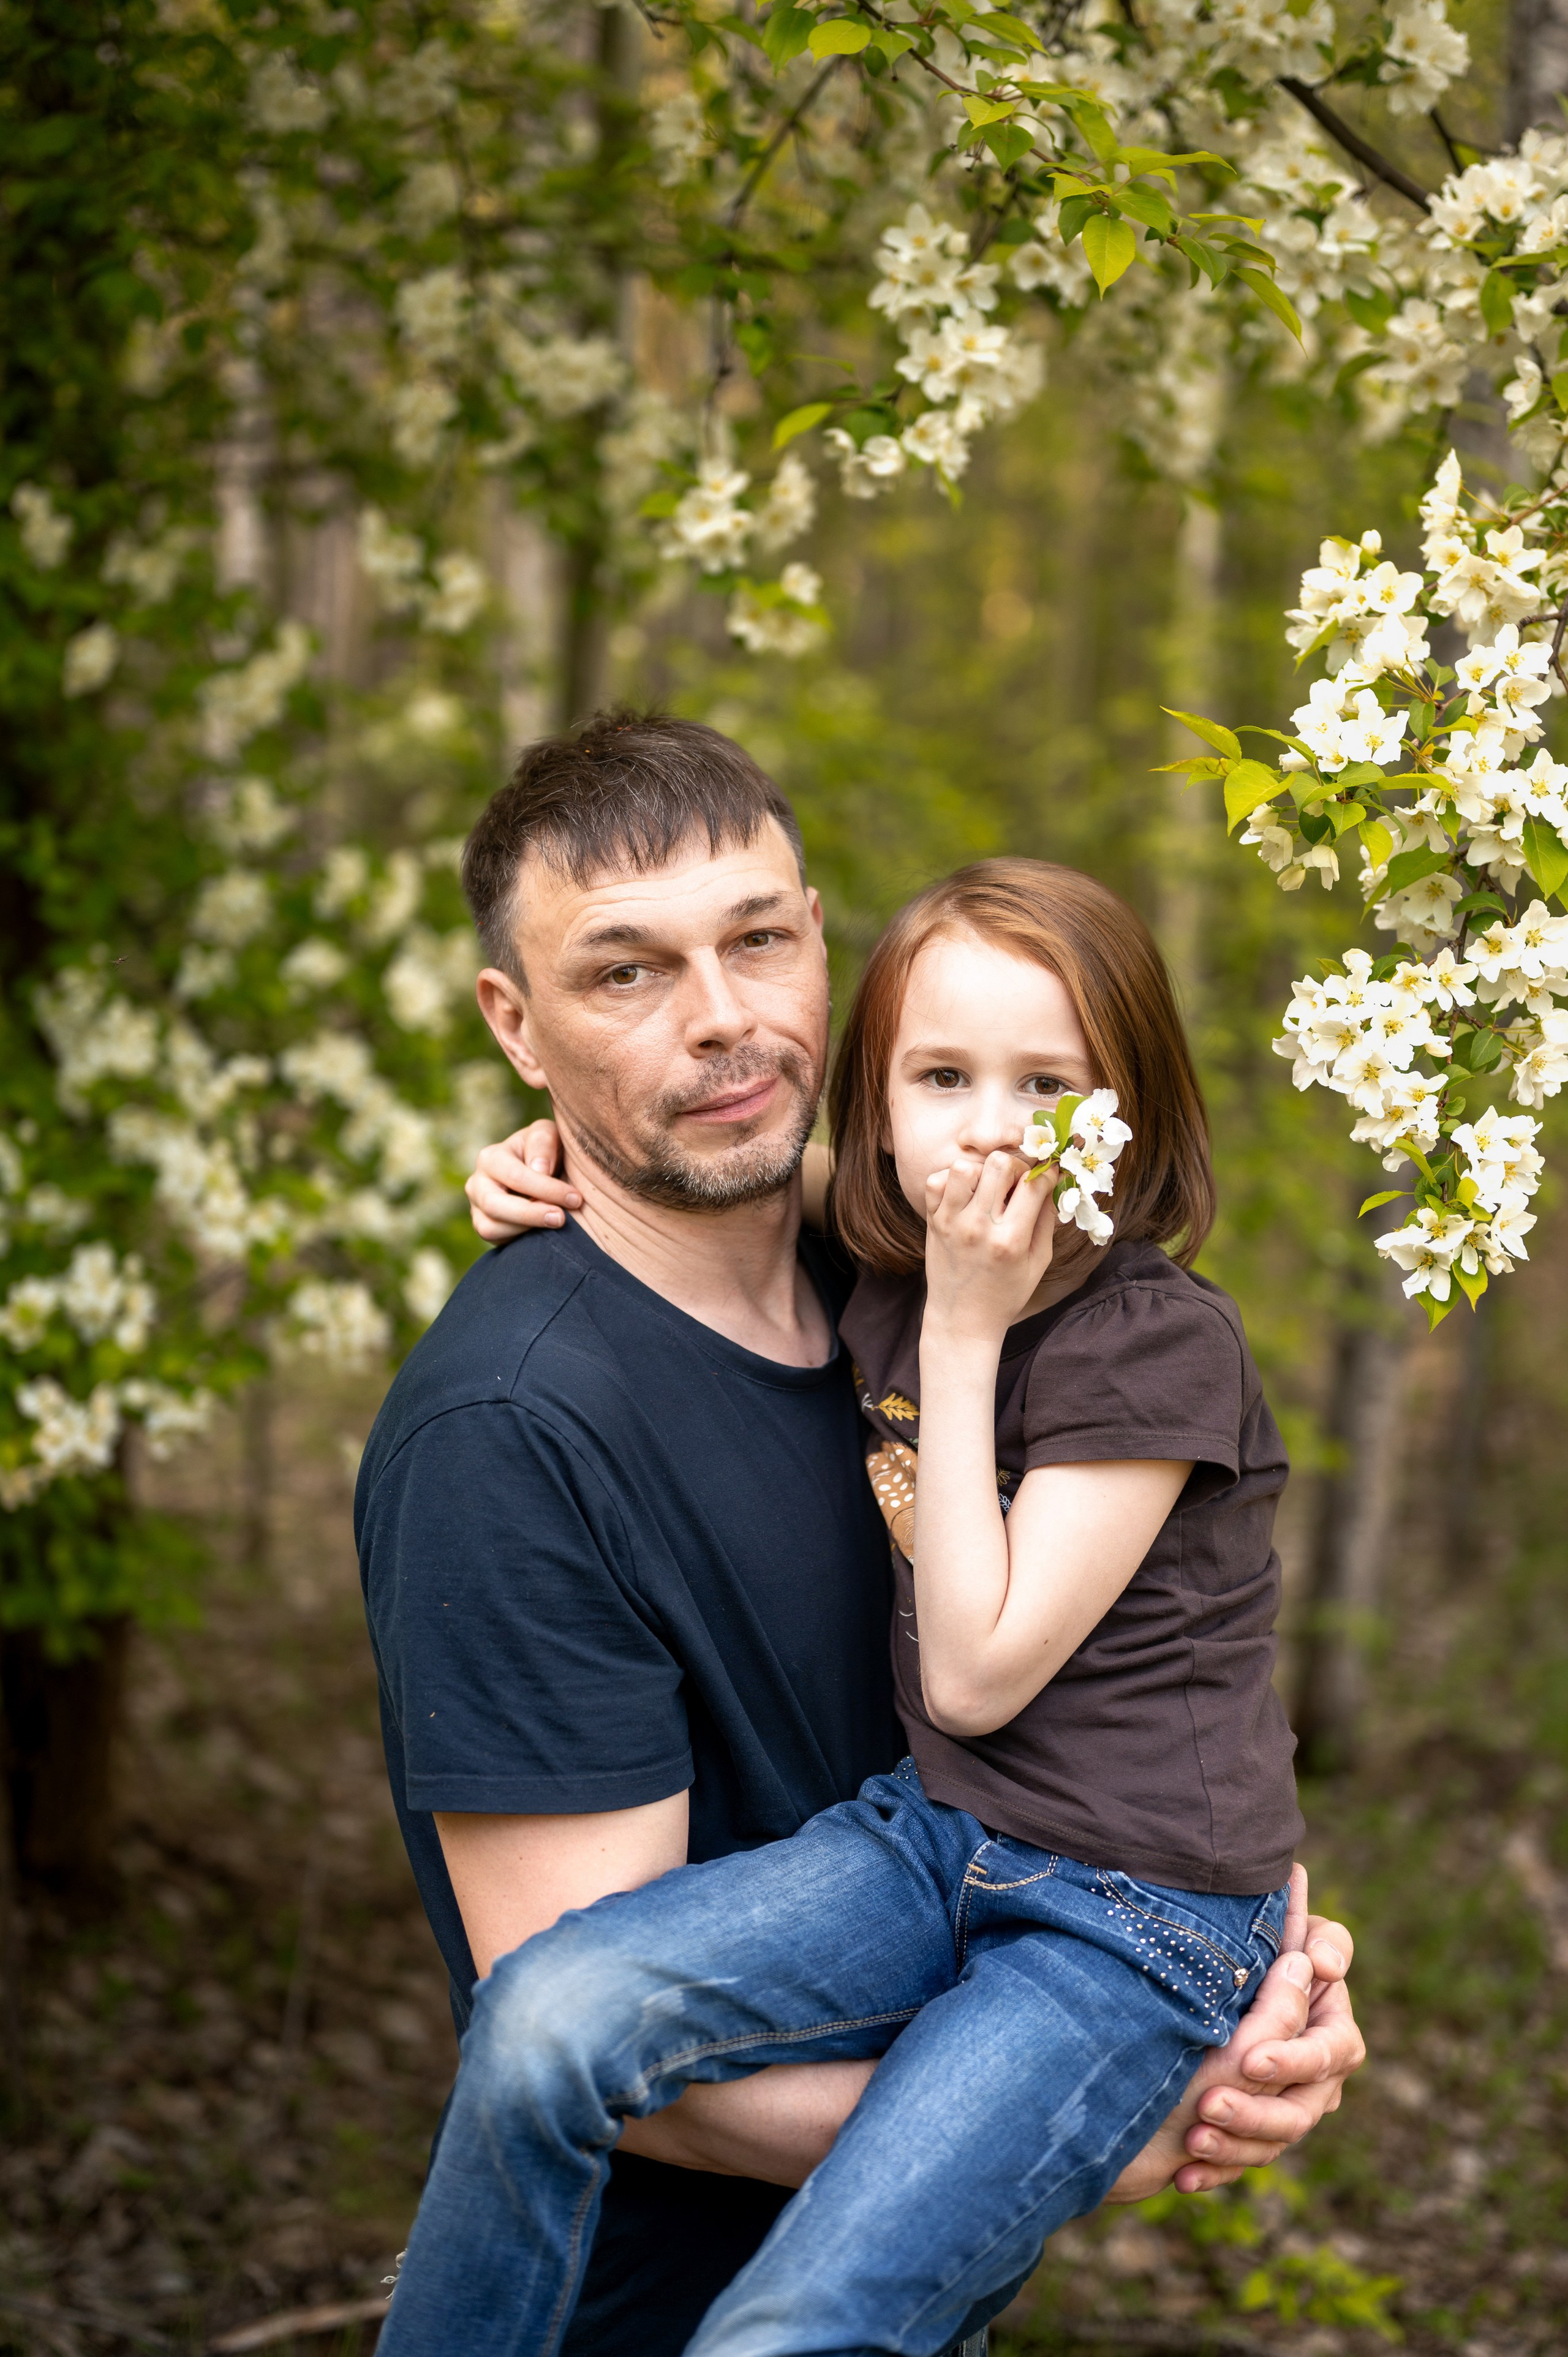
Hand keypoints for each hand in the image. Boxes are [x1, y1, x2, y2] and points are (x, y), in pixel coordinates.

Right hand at [465, 1120, 579, 1242]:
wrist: (544, 1172)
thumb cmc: (546, 1151)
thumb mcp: (548, 1135)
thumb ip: (543, 1142)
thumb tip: (539, 1169)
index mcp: (491, 1157)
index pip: (516, 1177)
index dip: (547, 1189)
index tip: (575, 1198)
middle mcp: (477, 1182)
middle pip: (494, 1204)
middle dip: (531, 1213)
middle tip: (562, 1218)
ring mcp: (476, 1207)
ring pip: (490, 1226)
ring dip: (525, 1228)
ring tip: (554, 1224)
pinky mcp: (484, 1226)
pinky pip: (494, 1239)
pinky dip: (517, 1238)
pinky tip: (540, 1232)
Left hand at [922, 1149, 1056, 1345]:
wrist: (962, 1319)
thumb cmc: (1006, 1293)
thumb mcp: (1038, 1262)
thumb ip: (1047, 1220)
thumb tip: (1053, 1181)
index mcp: (1010, 1241)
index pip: (1033, 1184)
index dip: (1047, 1172)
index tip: (1049, 1174)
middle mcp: (978, 1228)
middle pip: (999, 1164)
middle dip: (1016, 1165)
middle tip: (1017, 1182)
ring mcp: (951, 1223)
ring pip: (964, 1167)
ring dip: (982, 1170)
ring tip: (989, 1188)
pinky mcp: (932, 1222)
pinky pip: (936, 1181)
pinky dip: (952, 1181)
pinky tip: (966, 1196)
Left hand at [1104, 1864, 1364, 2202]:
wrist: (1174, 1992)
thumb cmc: (1240, 1950)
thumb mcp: (1269, 1949)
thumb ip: (1305, 1953)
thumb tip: (1324, 1963)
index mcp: (1328, 2024)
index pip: (1329, 2049)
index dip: (1294, 2060)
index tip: (1250, 2062)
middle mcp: (1316, 2071)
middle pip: (1301, 2108)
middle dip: (1256, 2110)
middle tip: (1209, 2104)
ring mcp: (1287, 2105)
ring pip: (1274, 2141)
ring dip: (1234, 2143)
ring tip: (1194, 2138)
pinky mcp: (1254, 2131)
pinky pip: (1243, 2161)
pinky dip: (1215, 2169)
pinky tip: (1183, 2175)